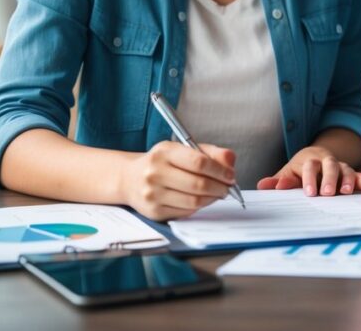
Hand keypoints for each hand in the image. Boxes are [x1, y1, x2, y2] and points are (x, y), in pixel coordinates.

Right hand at [120, 141, 236, 219]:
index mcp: (164, 152)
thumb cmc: (162, 162)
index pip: (199, 162)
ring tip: (218, 193)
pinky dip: (199, 207)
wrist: (130, 178)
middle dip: (220, 187)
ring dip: (212, 199)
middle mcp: (155, 173)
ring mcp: (152, 194)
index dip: (220, 170)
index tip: (230, 175)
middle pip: (198, 184)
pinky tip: (202, 200)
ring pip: (194, 201)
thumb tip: (230, 160)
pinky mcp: (154, 211)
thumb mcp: (183, 149)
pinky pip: (185, 212)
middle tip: (228, 187)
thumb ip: (210, 153)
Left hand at [257, 146, 360, 195]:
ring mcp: (339, 167)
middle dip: (329, 179)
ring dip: (347, 180)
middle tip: (327, 193)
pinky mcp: (350, 173)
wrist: (317, 156)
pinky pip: (358, 174)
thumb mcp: (288, 173)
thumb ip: (278, 180)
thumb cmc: (300, 169)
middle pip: (329, 166)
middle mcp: (326, 161)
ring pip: (345, 169)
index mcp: (310, 160)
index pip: (309, 167)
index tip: (308, 193)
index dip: (309, 179)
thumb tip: (263, 186)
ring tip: (346, 192)